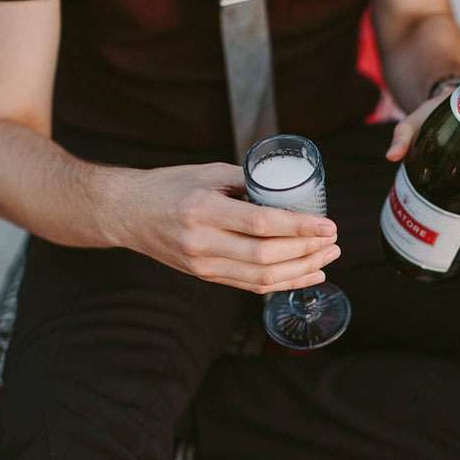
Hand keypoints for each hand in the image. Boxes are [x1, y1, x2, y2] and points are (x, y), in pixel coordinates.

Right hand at [112, 163, 340, 292]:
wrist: (126, 212)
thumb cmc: (169, 186)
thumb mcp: (209, 173)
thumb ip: (250, 181)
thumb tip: (292, 189)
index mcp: (203, 209)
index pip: (262, 224)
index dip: (300, 227)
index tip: (328, 225)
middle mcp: (202, 241)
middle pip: (266, 256)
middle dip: (307, 251)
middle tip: (333, 241)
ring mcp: (202, 264)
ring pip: (262, 277)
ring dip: (301, 271)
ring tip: (327, 258)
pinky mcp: (205, 276)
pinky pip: (251, 285)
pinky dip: (283, 282)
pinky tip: (307, 274)